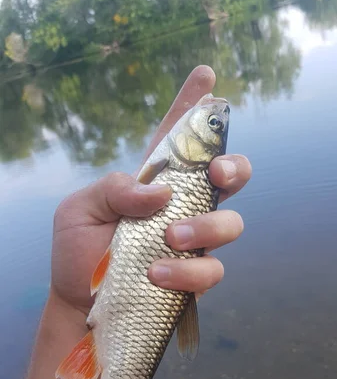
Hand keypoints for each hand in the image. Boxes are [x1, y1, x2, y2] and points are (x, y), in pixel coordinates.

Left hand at [52, 65, 250, 313]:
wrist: (78, 302)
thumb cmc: (78, 251)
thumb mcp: (79, 210)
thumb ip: (113, 189)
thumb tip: (162, 193)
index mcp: (151, 183)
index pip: (177, 139)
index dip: (194, 106)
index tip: (206, 76)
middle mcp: (179, 208)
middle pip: (227, 176)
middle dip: (234, 167)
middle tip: (218, 174)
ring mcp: (192, 242)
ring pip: (230, 223)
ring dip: (206, 226)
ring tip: (170, 238)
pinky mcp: (194, 277)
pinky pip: (211, 270)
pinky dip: (188, 271)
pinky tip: (157, 274)